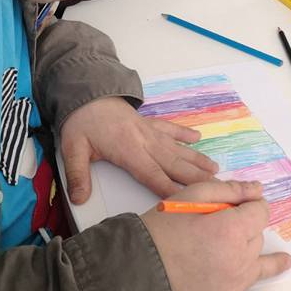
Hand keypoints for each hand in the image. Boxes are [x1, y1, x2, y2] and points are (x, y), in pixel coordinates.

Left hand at [60, 97, 218, 204]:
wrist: (86, 90)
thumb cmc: (81, 121)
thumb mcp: (73, 149)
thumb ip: (77, 175)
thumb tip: (78, 199)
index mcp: (128, 151)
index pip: (153, 176)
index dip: (171, 190)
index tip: (190, 200)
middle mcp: (145, 142)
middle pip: (174, 164)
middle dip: (196, 178)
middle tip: (218, 189)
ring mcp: (149, 131)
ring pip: (177, 148)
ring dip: (196, 159)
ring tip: (215, 170)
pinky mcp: (148, 122)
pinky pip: (170, 128)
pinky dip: (184, 133)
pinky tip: (197, 138)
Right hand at [142, 180, 290, 290]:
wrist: (140, 263)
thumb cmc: (163, 226)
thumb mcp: (194, 194)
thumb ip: (230, 189)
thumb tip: (258, 190)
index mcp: (233, 229)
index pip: (260, 212)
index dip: (252, 205)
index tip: (242, 203)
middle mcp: (239, 257)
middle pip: (257, 238)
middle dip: (247, 228)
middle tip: (225, 223)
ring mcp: (233, 283)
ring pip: (260, 266)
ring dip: (273, 262)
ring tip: (285, 261)